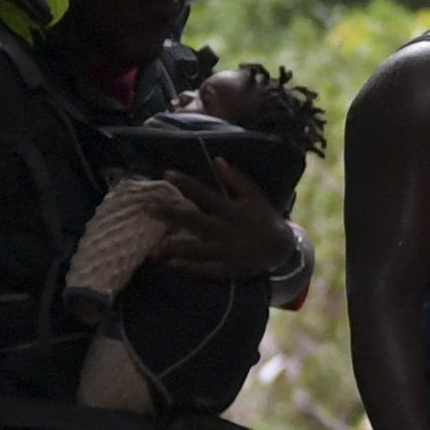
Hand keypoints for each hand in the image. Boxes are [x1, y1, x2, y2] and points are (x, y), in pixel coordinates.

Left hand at [155, 166, 303, 281]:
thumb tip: (217, 160)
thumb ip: (236, 179)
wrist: (282, 247)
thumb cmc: (264, 217)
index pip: (205, 194)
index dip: (186, 184)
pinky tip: (172, 264)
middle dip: (170, 214)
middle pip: (193, 220)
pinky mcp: (228, 268)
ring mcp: (226, 250)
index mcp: (232, 209)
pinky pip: (206, 269)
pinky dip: (189, 267)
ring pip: (195, 248)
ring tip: (152, 248)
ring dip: (173, 247)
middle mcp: (226, 229)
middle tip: (147, 208)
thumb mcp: (254, 195)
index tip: (166, 174)